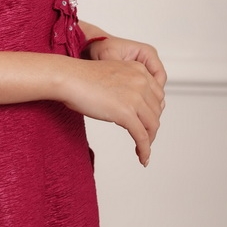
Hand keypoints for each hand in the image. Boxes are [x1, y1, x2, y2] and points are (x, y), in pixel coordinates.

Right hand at [60, 38, 165, 166]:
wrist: (68, 78)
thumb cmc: (82, 77)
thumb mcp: (113, 75)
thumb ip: (127, 85)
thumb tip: (132, 107)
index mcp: (139, 69)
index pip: (158, 96)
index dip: (154, 111)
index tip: (149, 121)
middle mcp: (141, 81)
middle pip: (157, 111)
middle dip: (151, 126)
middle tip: (144, 137)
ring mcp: (135, 97)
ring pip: (152, 125)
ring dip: (149, 140)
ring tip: (143, 149)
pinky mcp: (126, 113)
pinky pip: (141, 137)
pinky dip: (145, 150)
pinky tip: (142, 157)